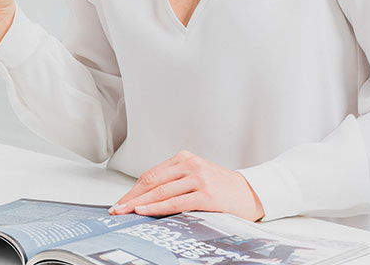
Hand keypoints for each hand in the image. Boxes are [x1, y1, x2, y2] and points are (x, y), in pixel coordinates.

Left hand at [109, 151, 264, 220]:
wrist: (252, 193)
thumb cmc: (222, 188)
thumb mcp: (196, 176)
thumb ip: (174, 182)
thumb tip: (144, 198)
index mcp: (184, 158)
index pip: (151, 174)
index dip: (133, 189)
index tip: (121, 201)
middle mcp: (190, 165)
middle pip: (152, 181)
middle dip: (131, 197)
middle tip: (117, 209)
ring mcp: (198, 178)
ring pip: (160, 191)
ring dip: (139, 203)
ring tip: (125, 212)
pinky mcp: (206, 194)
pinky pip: (175, 202)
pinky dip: (156, 207)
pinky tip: (144, 211)